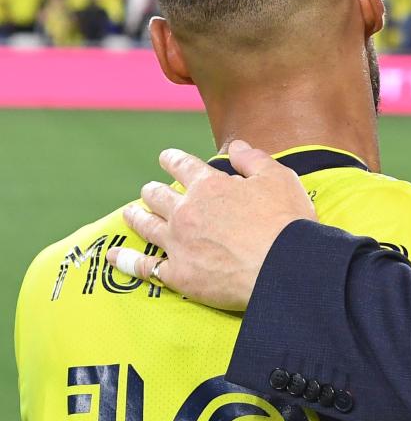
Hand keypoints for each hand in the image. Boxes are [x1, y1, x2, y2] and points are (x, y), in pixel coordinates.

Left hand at [104, 140, 313, 309]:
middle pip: (158, 196)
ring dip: (136, 217)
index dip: (172, 160)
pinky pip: (145, 266)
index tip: (165, 158)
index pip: (183, 166)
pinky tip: (114, 256)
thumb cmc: (286, 223)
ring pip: (147, 226)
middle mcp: (186, 212)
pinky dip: (127, 260)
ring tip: (130, 213)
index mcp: (208, 186)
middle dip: (152, 190)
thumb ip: (253, 159)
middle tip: (148, 190)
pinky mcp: (178, 275)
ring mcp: (178, 244)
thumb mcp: (278, 178)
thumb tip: (236, 146)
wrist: (283, 268)